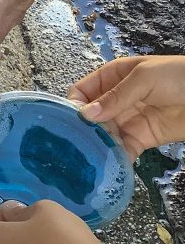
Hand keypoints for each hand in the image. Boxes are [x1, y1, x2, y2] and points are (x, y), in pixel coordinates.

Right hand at [68, 55, 184, 158]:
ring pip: (103, 135)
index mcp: (112, 77)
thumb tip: (86, 114)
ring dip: (96, 147)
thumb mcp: (145, 78)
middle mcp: (115, 100)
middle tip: (74, 147)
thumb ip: (116, 96)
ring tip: (87, 160)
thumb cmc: (179, 77)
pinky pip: (122, 150)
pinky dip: (114, 158)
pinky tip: (107, 166)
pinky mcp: (141, 139)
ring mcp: (127, 120)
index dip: (73, 105)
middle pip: (89, 117)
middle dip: (82, 130)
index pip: (81, 91)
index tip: (70, 122)